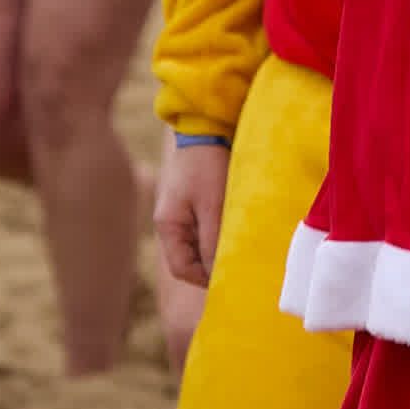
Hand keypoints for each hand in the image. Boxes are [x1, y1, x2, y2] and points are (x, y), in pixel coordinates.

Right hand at [155, 137, 228, 290]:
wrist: (205, 129)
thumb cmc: (206, 166)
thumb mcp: (212, 205)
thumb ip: (212, 241)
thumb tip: (217, 274)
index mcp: (168, 226)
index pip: (182, 268)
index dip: (205, 279)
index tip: (231, 277)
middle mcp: (171, 224)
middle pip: (190, 260)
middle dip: (213, 265)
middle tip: (240, 265)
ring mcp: (182, 215)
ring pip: (200, 246)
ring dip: (218, 248)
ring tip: (241, 246)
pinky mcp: (194, 205)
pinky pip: (205, 230)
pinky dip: (220, 234)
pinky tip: (237, 228)